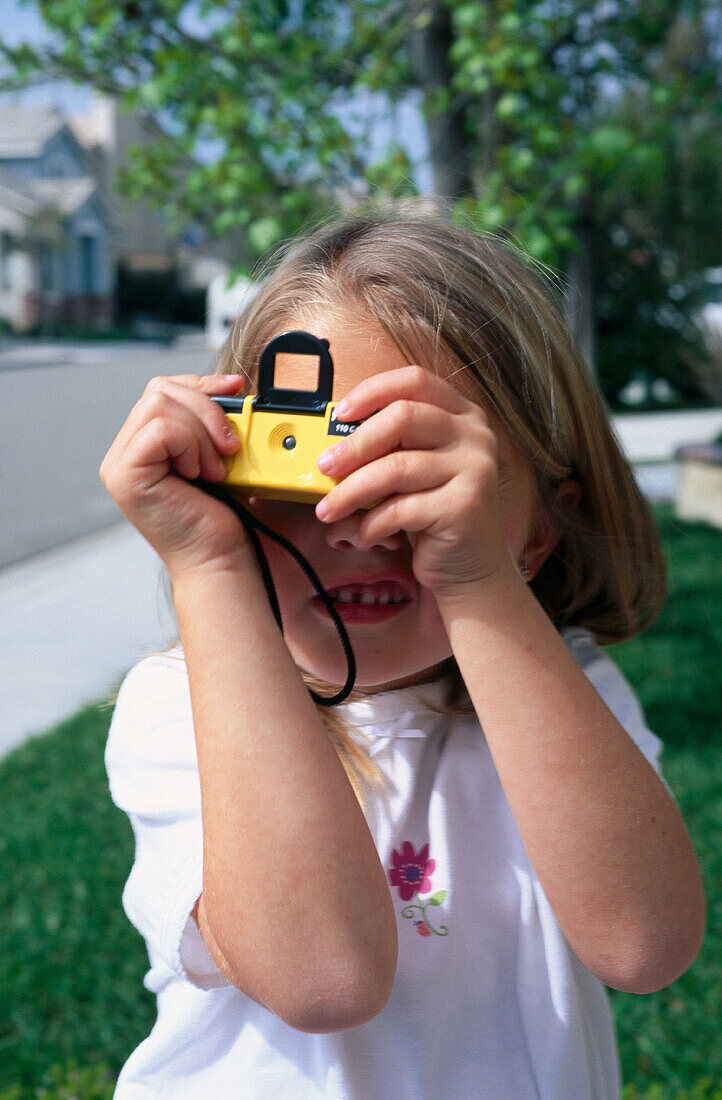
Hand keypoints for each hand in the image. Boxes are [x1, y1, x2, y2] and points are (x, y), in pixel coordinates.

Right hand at [100, 373, 249, 576]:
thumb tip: (231, 383)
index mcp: (143, 445)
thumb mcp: (219, 454)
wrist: (220, 560)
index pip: (163, 389)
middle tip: (229, 447)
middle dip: (206, 408)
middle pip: (160, 390)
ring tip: (215, 468)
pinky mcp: (124, 475)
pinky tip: (200, 474)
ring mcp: (119, 464)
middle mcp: (123, 452)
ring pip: (160, 404)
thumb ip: (211, 421)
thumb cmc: (223, 516)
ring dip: (202, 432)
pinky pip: (160, 429)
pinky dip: (190, 445)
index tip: (236, 388)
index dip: (200, 384)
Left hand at [314, 366, 521, 599]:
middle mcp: (474, 436)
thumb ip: (389, 450)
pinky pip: (400, 509)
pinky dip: (371, 525)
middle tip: (324, 466)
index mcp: (462, 416)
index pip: (415, 381)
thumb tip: (331, 445)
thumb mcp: (414, 473)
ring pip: (395, 468)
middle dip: (354, 444)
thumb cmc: (435, 519)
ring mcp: (475, 470)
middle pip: (402, 418)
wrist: (472, 571)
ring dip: (351, 491)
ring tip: (329, 509)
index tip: (339, 412)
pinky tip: (363, 536)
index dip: (372, 392)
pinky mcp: (465, 507)